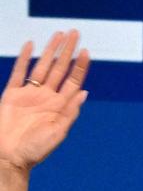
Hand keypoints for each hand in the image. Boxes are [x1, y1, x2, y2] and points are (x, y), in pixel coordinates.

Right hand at [0, 31, 89, 175]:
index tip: (87, 51)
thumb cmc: (34, 150)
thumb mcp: (57, 132)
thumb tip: (84, 93)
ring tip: (59, 35)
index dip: (80, 66)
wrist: (8, 157)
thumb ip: (70, 112)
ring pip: (42, 66)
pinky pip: (19, 72)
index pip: (73, 81)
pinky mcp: (12, 94)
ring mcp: (29, 94)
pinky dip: (25, 59)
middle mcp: (47, 97)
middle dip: (68, 51)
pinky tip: (31, 46)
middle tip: (75, 33)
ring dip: (50, 50)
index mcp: (60, 107)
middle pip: (60, 68)